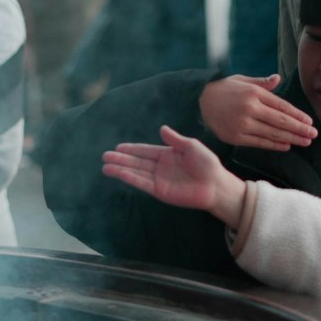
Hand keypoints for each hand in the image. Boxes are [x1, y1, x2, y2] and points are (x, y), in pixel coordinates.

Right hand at [103, 125, 245, 225]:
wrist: (215, 185)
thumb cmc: (207, 164)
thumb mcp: (191, 146)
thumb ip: (175, 139)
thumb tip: (161, 129)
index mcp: (167, 154)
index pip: (145, 151)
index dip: (132, 149)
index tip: (118, 146)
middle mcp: (160, 167)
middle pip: (137, 162)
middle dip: (121, 159)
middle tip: (105, 156)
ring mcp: (159, 180)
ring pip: (136, 172)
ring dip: (121, 169)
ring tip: (105, 166)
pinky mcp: (160, 191)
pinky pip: (142, 183)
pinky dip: (130, 178)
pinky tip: (119, 174)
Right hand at [199, 74, 315, 150]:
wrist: (197, 101)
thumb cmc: (223, 89)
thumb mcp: (242, 80)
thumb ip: (262, 83)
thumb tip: (278, 78)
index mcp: (254, 93)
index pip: (282, 106)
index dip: (298, 115)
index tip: (310, 122)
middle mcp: (250, 109)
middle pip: (281, 121)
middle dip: (300, 129)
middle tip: (314, 134)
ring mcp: (242, 124)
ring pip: (273, 133)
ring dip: (292, 138)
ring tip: (305, 142)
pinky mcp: (235, 137)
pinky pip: (260, 142)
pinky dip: (274, 145)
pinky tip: (286, 145)